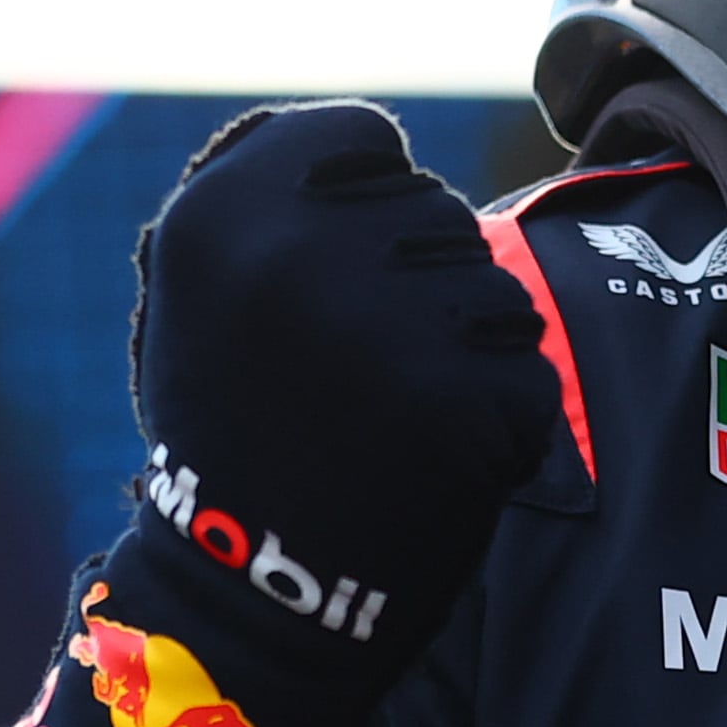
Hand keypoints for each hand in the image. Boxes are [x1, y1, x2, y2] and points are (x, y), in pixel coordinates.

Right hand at [115, 101, 559, 686]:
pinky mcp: (461, 396)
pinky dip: (498, 419)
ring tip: (389, 418)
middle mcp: (297, 249)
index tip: (331, 276)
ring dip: (466, 350)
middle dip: (418, 283)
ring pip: (493, 289)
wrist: (249, 590)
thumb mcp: (201, 288)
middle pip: (437, 211)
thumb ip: (276, 195)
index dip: (365, 203)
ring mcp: (386, 323)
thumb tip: (381, 138)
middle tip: (354, 373)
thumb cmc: (234, 426)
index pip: (363, 135)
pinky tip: (431, 460)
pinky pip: (524, 371)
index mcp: (222, 207)